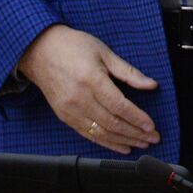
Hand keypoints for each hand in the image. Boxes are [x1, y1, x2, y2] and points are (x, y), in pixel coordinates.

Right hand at [17, 24, 159, 154]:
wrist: (40, 51)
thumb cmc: (73, 47)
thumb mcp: (105, 52)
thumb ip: (129, 72)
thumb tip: (151, 84)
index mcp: (91, 80)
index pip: (119, 106)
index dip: (137, 118)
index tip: (151, 126)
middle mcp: (79, 98)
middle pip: (111, 123)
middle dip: (135, 133)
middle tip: (152, 138)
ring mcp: (69, 110)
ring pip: (100, 132)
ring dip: (123, 141)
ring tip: (140, 144)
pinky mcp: (64, 116)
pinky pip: (87, 134)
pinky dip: (105, 142)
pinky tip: (120, 146)